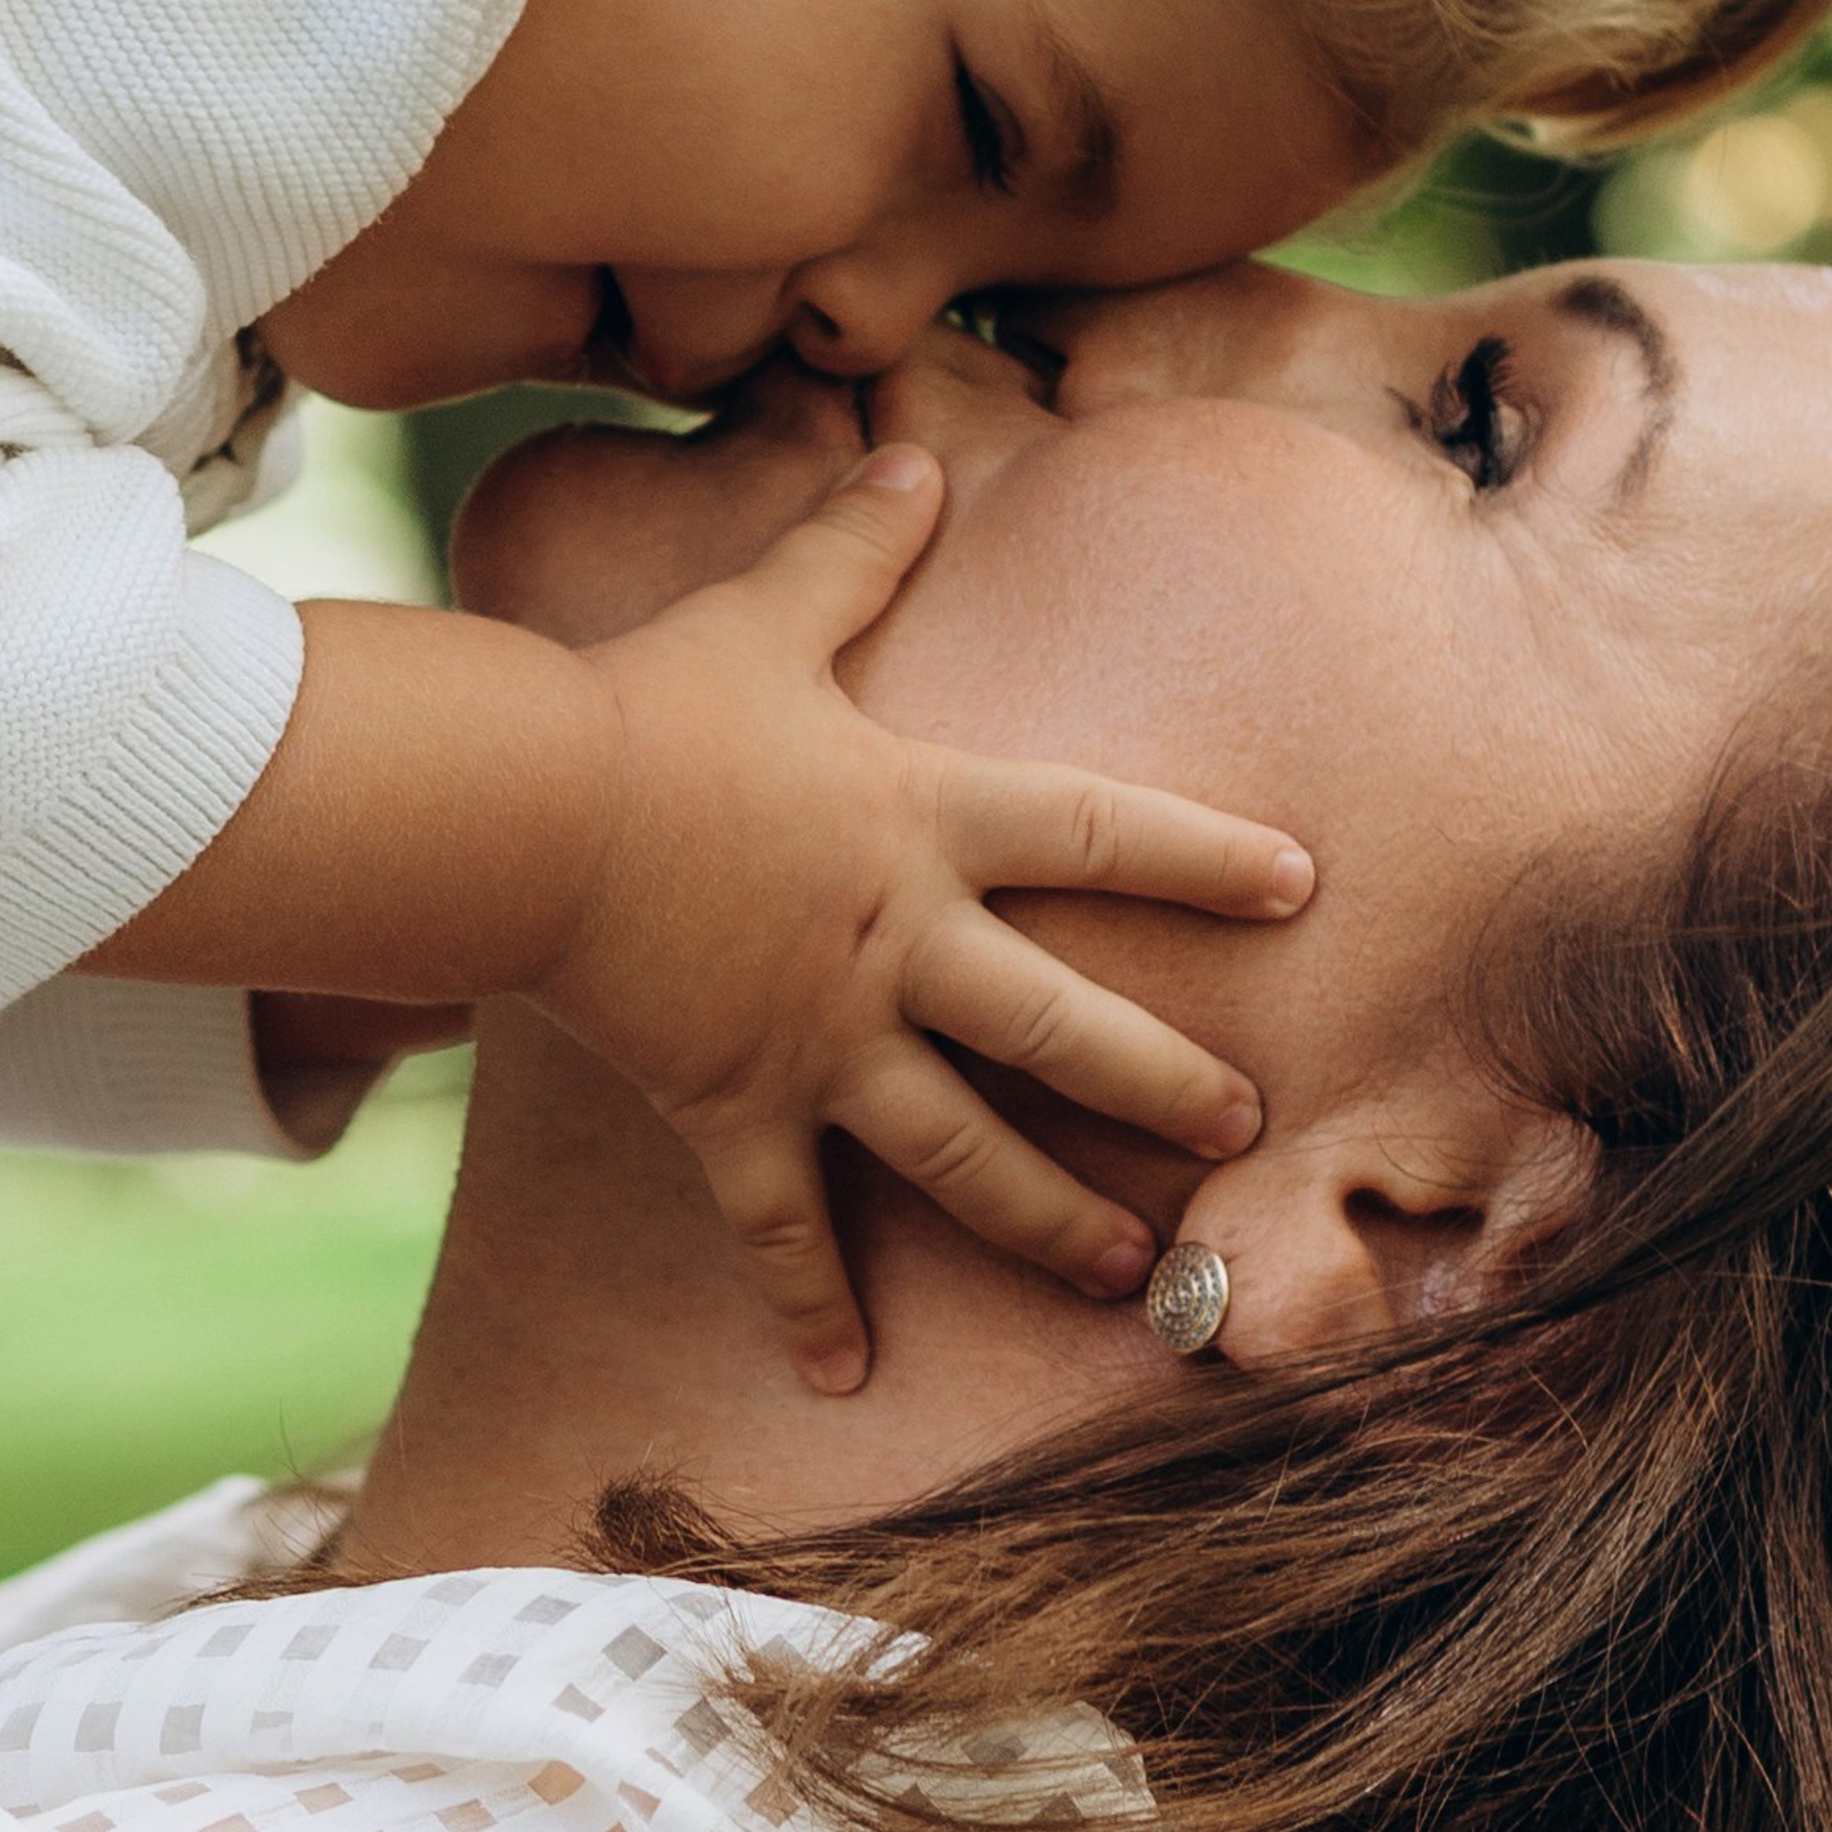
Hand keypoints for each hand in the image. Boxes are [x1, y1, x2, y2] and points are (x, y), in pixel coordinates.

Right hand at [531, 444, 1311, 1390]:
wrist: (531, 815)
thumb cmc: (651, 704)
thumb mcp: (763, 614)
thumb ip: (848, 545)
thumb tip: (909, 450)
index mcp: (923, 821)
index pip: (1097, 832)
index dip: (1203, 857)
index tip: (1300, 888)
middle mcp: (898, 945)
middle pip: (1061, 1030)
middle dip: (1162, 1083)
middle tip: (1248, 1125)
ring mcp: (823, 1042)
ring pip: (962, 1155)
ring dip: (1049, 1220)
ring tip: (1130, 1270)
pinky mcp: (736, 1110)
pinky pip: (781, 1228)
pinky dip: (812, 1306)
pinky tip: (846, 1381)